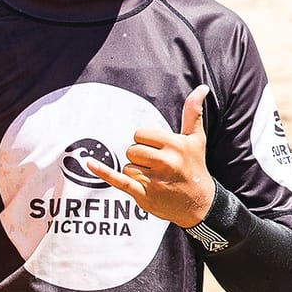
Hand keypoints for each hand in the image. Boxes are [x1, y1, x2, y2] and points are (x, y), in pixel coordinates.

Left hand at [85, 86, 215, 229]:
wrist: (199, 204)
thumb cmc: (195, 167)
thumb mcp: (196, 139)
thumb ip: (193, 112)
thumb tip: (201, 87)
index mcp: (175, 145)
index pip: (140, 134)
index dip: (146, 141)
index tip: (158, 150)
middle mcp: (165, 162)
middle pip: (132, 149)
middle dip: (140, 157)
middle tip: (156, 165)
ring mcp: (154, 180)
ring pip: (127, 166)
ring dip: (136, 171)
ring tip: (154, 177)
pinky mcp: (144, 195)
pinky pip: (119, 180)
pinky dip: (104, 172)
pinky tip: (90, 163)